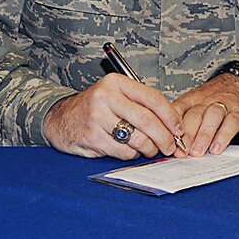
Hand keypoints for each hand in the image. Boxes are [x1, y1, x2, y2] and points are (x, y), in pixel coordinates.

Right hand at [41, 75, 184, 159]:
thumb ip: (140, 105)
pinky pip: (124, 151)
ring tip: (149, 150)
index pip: (152, 98)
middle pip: (147, 120)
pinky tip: (129, 150)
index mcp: (116, 83)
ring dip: (149, 149)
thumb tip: (171, 126)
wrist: (59, 119)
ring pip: (137, 139)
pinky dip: (132, 155)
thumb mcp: (115, 96)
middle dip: (165, 137)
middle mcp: (106, 97)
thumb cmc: (94, 109)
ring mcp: (97, 118)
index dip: (171, 116)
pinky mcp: (93, 137)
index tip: (179, 129)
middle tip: (171, 147)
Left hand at [172, 72, 238, 155]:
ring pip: (212, 117)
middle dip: (187, 135)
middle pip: (194, 115)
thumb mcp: (196, 104)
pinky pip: (231, 123)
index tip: (168, 141)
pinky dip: (223, 136)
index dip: (171, 126)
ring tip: (197, 151)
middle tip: (182, 151)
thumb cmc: (215, 98)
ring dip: (203, 136)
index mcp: (192, 99)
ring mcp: (224, 105)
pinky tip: (217, 147)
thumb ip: (183, 120)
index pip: (178, 109)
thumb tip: (168, 140)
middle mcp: (207, 101)